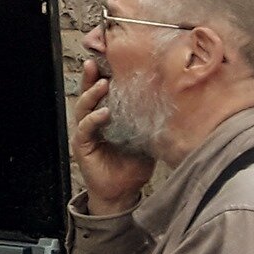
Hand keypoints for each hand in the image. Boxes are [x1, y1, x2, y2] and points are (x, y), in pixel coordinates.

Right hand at [70, 57, 153, 214]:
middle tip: (95, 63)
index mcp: (106, 119)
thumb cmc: (132, 167)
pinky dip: (93, 119)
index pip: (102, 94)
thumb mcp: (145, 141)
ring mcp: (86, 134)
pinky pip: (85, 128)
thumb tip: (171, 107)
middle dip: (90, 78)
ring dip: (91, 94)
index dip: (103, 77)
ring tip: (102, 84)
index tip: (108, 60)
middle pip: (87, 95)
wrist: (122, 192)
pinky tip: (103, 113)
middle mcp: (93, 123)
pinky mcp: (82, 146)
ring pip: (83, 108)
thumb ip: (148, 124)